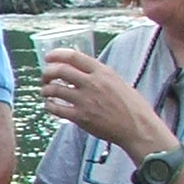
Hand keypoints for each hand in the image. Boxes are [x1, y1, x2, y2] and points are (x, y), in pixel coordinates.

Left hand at [39, 47, 169, 156]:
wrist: (139, 128)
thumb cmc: (132, 106)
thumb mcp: (118, 82)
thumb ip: (100, 76)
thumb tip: (81, 70)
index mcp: (103, 72)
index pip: (73, 56)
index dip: (56, 55)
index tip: (48, 57)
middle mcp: (92, 84)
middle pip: (59, 70)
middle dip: (47, 72)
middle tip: (45, 77)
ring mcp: (85, 101)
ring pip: (54, 89)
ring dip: (45, 90)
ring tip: (45, 92)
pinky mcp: (80, 117)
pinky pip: (56, 109)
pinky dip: (49, 105)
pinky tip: (50, 105)